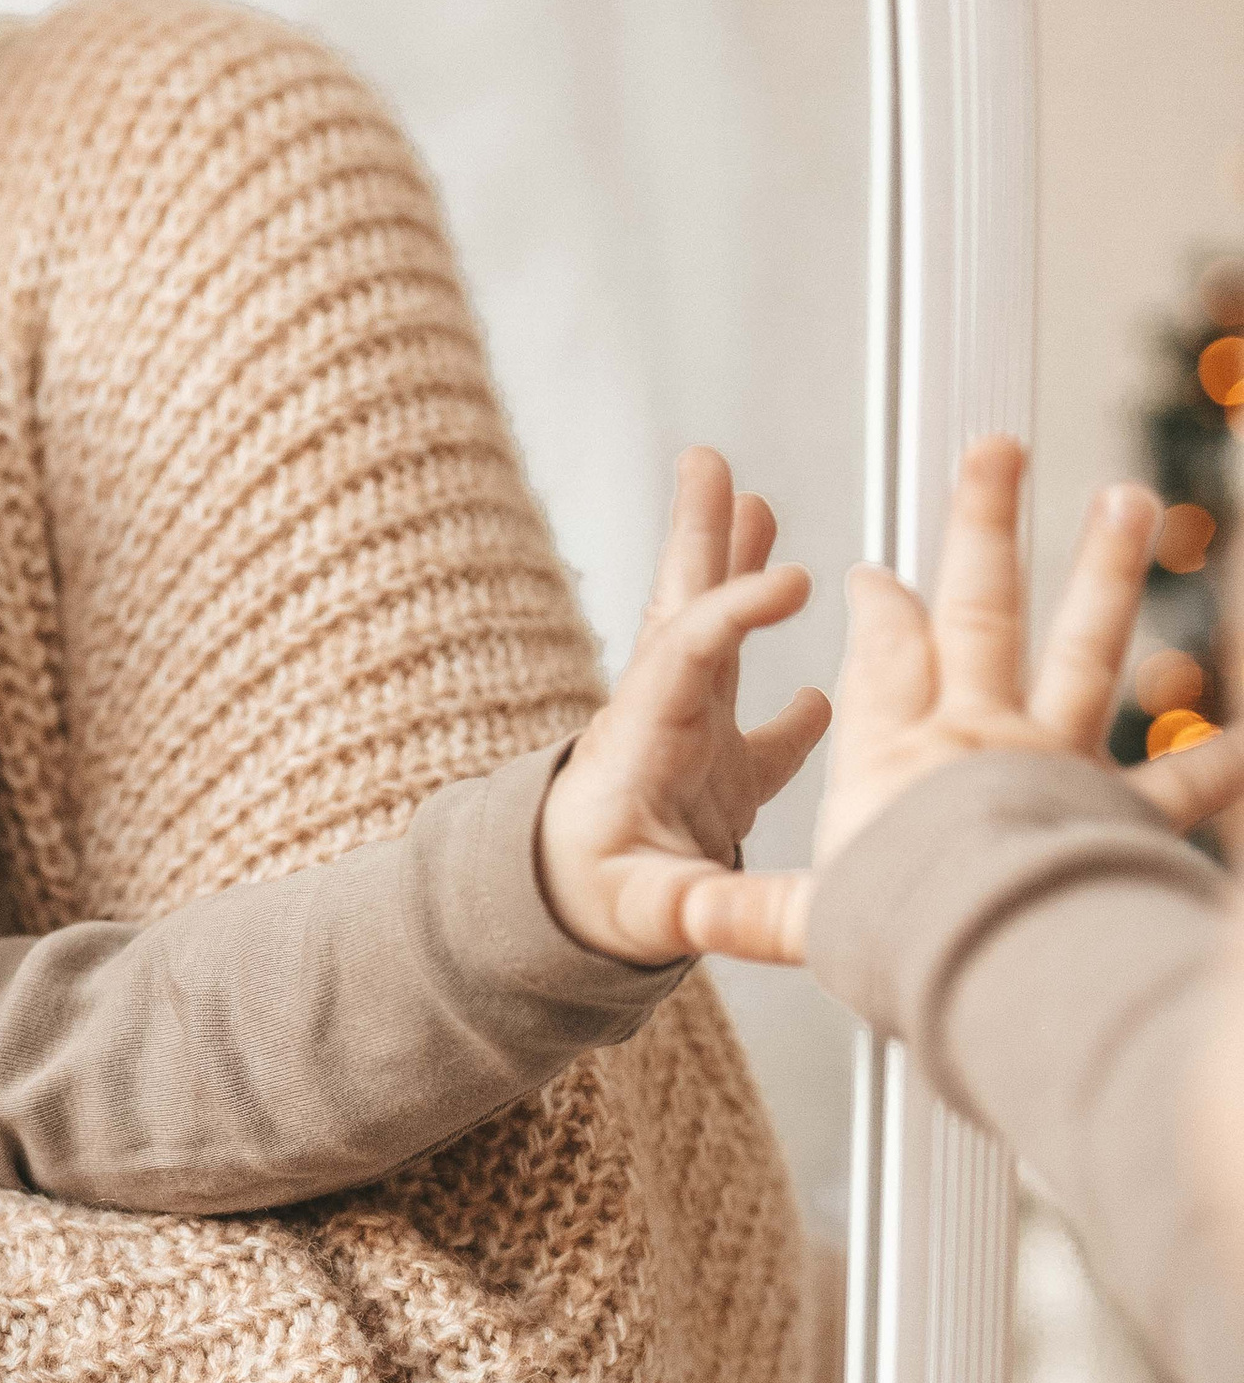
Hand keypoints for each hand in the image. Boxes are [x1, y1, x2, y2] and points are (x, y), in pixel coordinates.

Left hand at [535, 447, 829, 963]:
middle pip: (685, 609)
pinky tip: (823, 687)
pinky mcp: (721, 777)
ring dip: (736, 574)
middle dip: (699, 536)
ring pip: (720, 643)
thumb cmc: (592, 907)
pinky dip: (795, 708)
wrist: (559, 922)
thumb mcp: (640, 912)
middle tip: (707, 461)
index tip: (795, 580)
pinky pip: (764, 730)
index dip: (738, 610)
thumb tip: (728, 909)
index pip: (691, 651)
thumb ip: (687, 907)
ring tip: (754, 504)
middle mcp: (668, 722)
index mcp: (648, 736)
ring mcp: (696, 743)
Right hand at [678, 435, 1243, 968]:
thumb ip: (754, 912)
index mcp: (898, 748)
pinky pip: (1181, 781)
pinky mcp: (1118, 806)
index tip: (874, 576)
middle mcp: (980, 731)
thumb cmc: (904, 935)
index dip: (879, 606)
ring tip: (1130, 497)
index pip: (885, 648)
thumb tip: (685, 920)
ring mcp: (1056, 757)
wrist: (998, 948)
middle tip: (996, 447)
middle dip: (983, 522)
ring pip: (1085, 645)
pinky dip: (1221, 761)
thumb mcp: (813, 923)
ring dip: (1108, 569)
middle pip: (980, 605)